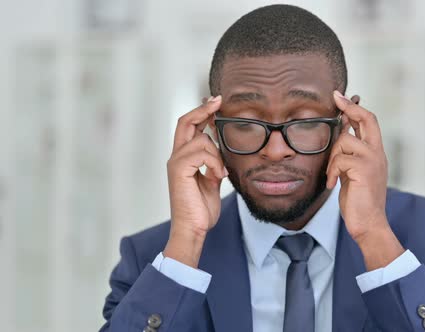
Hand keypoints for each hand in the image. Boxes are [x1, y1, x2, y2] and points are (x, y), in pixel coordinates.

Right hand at [163, 96, 226, 267]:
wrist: (194, 228)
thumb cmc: (201, 209)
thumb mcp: (213, 182)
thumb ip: (214, 165)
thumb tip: (222, 154)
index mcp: (184, 158)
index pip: (189, 127)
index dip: (202, 113)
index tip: (216, 103)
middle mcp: (176, 157)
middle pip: (185, 122)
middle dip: (203, 109)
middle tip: (218, 101)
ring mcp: (176, 162)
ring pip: (200, 140)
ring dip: (217, 154)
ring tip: (221, 172)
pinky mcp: (179, 170)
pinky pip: (201, 153)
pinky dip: (214, 163)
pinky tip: (218, 176)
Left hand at [327, 91, 403, 268]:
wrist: (369, 224)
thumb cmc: (359, 201)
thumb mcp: (353, 172)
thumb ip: (349, 155)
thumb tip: (340, 136)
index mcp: (375, 153)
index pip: (369, 122)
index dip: (355, 107)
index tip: (340, 97)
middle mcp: (377, 153)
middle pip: (368, 119)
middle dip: (350, 106)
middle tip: (336, 97)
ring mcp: (373, 161)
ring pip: (345, 141)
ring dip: (332, 157)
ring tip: (332, 175)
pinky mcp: (365, 170)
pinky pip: (340, 159)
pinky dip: (332, 171)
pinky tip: (332, 184)